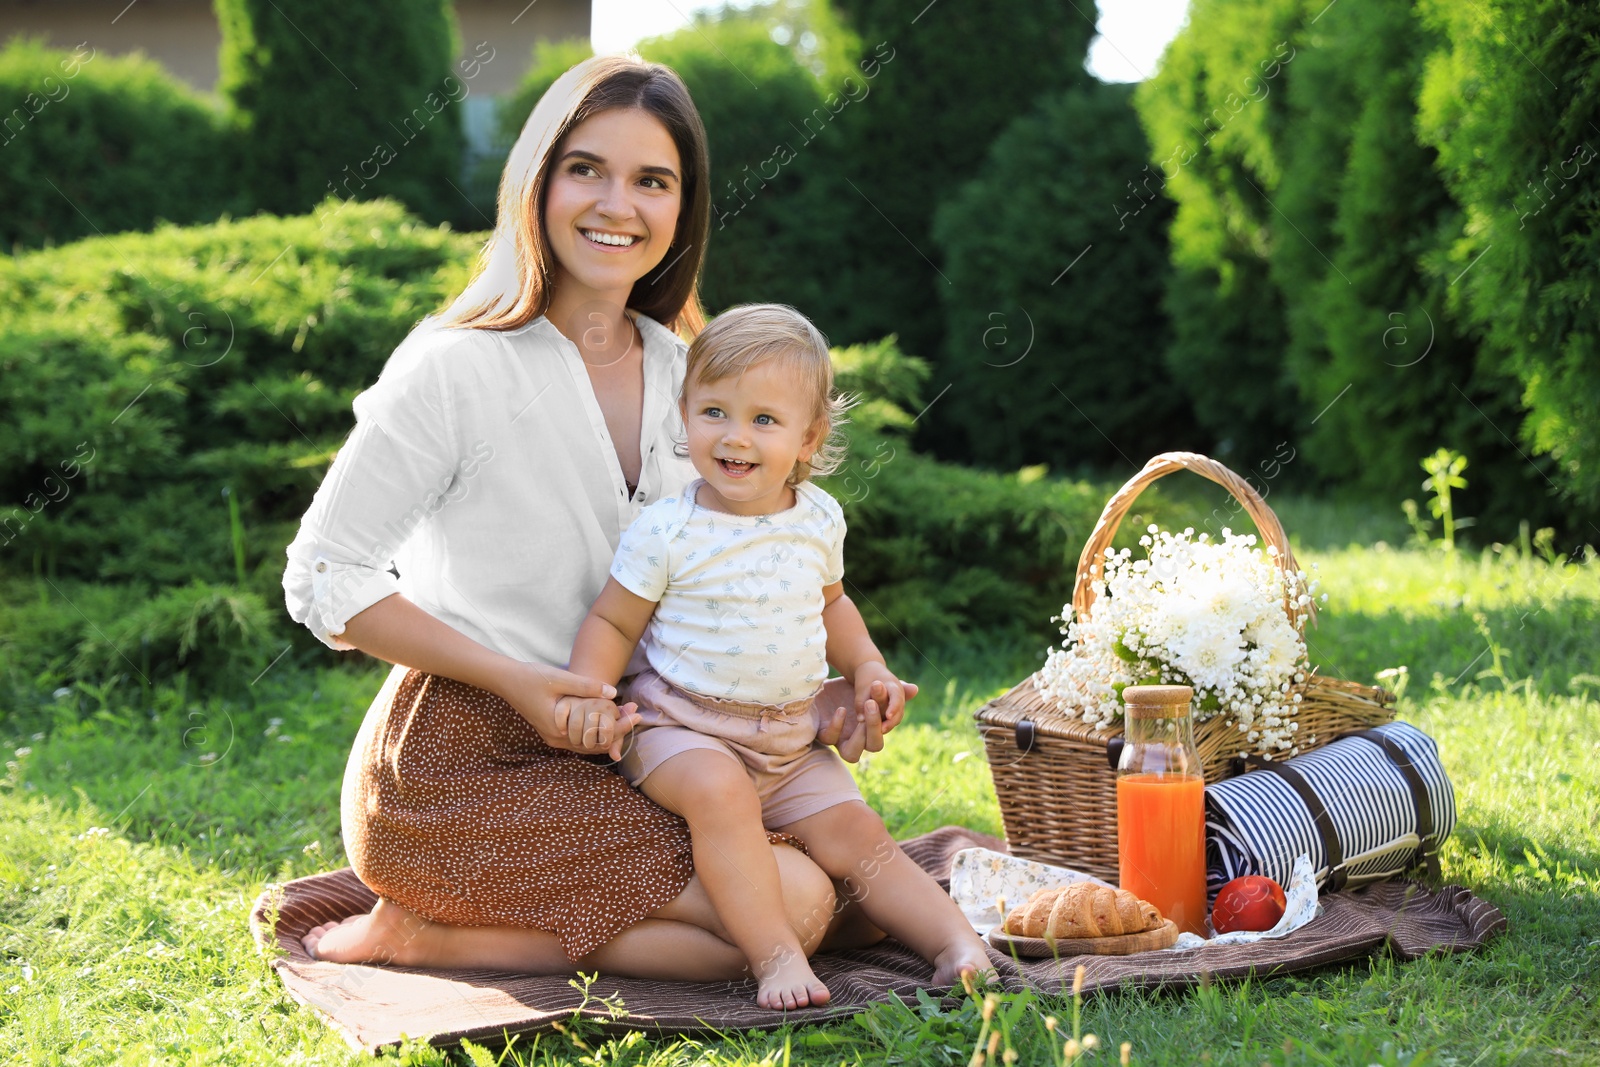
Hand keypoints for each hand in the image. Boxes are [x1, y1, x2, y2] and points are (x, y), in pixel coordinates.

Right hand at [499, 661, 635, 757]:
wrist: (506, 680)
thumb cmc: (531, 677)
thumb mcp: (560, 679)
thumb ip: (586, 686)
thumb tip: (614, 692)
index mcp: (559, 730)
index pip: (597, 736)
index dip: (619, 726)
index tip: (636, 713)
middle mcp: (557, 739)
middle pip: (594, 743)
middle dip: (617, 730)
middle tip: (636, 714)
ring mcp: (553, 737)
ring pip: (587, 742)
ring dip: (606, 730)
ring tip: (626, 715)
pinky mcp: (552, 731)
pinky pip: (579, 737)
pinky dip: (594, 730)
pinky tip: (605, 718)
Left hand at [816, 668, 916, 763]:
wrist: (818, 686)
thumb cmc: (845, 690)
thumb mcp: (867, 686)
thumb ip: (889, 690)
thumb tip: (914, 689)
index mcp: (871, 727)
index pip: (885, 730)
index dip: (890, 720)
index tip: (889, 699)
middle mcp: (856, 737)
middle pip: (873, 746)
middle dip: (875, 727)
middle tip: (872, 704)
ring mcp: (839, 738)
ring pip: (851, 754)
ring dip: (860, 736)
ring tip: (862, 709)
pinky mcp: (821, 732)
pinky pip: (829, 738)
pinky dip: (837, 726)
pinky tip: (842, 710)